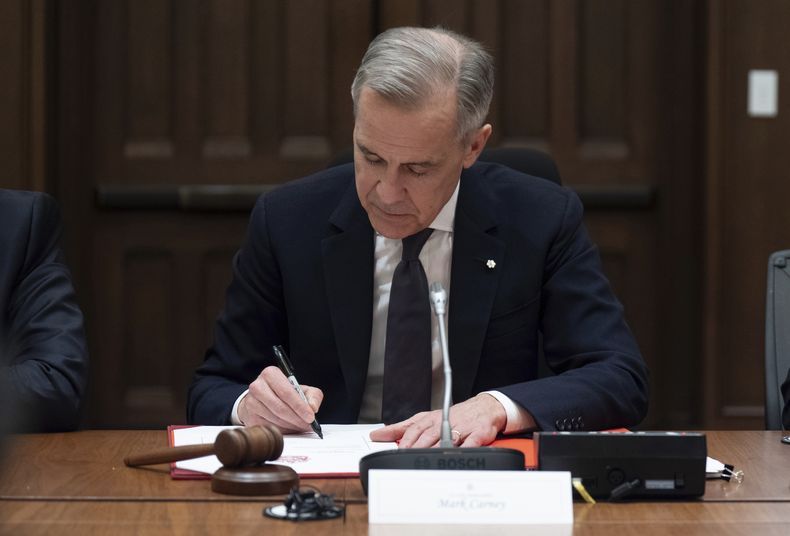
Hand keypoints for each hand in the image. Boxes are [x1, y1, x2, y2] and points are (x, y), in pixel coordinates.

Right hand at [238, 365, 322, 433]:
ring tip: (300, 426)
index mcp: (270, 374)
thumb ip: (313, 396)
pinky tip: (290, 428)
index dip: (300, 406)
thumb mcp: (301, 389)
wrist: (262, 398)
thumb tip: (313, 407)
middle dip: (297, 419)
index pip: (286, 393)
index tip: (310, 417)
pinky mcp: (250, 417)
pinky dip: (283, 430)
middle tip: (308, 425)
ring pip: (275, 419)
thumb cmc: (283, 392)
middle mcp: (257, 386)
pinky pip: (269, 428)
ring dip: (291, 425)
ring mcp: (251, 403)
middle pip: (280, 408)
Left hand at [369, 393, 507, 447]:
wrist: (484, 407)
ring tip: (426, 458)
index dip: (405, 439)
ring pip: (447, 438)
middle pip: (428, 435)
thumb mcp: (427, 418)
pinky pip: (471, 442)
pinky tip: (458, 455)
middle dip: (417, 446)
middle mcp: (445, 422)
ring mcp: (462, 427)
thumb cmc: (454, 415)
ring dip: (436, 448)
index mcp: (431, 419)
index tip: (396, 448)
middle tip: (407, 456)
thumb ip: (403, 428)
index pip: (414, 428)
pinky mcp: (478, 433)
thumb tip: (380, 434)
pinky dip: (465, 449)